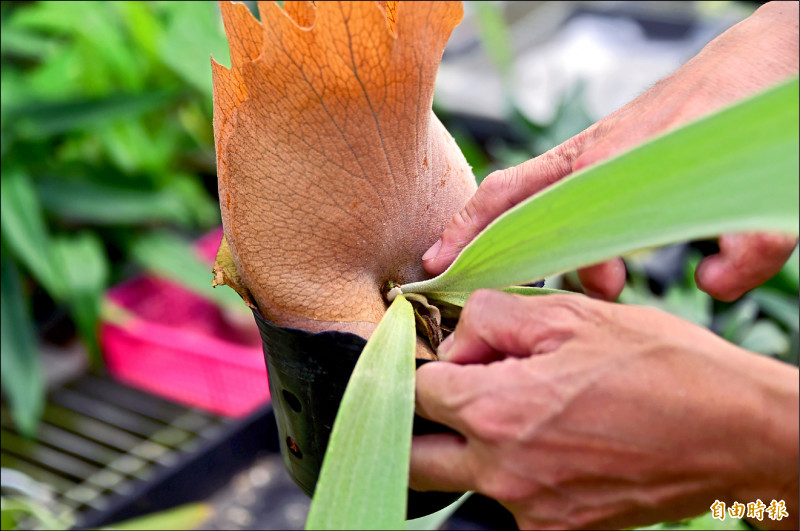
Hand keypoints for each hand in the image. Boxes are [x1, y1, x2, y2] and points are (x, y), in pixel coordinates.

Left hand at [410, 290, 798, 529]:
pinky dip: (514, 472)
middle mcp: (503, 473)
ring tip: (521, 412)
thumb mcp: (571, 314)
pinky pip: (509, 503)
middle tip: (455, 394)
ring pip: (461, 482)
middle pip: (416, 456)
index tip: (451, 357)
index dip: (429, 365)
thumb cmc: (662, 367)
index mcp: (497, 410)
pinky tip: (555, 441)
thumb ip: (490, 317)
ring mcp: (531, 510)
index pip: (414, 393)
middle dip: (423, 423)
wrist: (736, 433)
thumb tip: (454, 339)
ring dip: (469, 449)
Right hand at [422, 1, 798, 300]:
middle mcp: (587, 159)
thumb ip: (747, 249)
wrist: (761, 60)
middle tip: (445, 271)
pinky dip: (546, 219)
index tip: (448, 273)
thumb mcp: (761, 193)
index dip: (480, 245)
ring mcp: (592, 152)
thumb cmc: (745, 116)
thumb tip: (710, 285)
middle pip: (504, 197)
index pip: (522, 212)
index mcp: (606, 167)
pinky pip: (554, 186)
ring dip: (524, 239)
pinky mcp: (605, 150)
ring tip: (567, 280)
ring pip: (528, 195)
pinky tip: (579, 252)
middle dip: (467, 235)